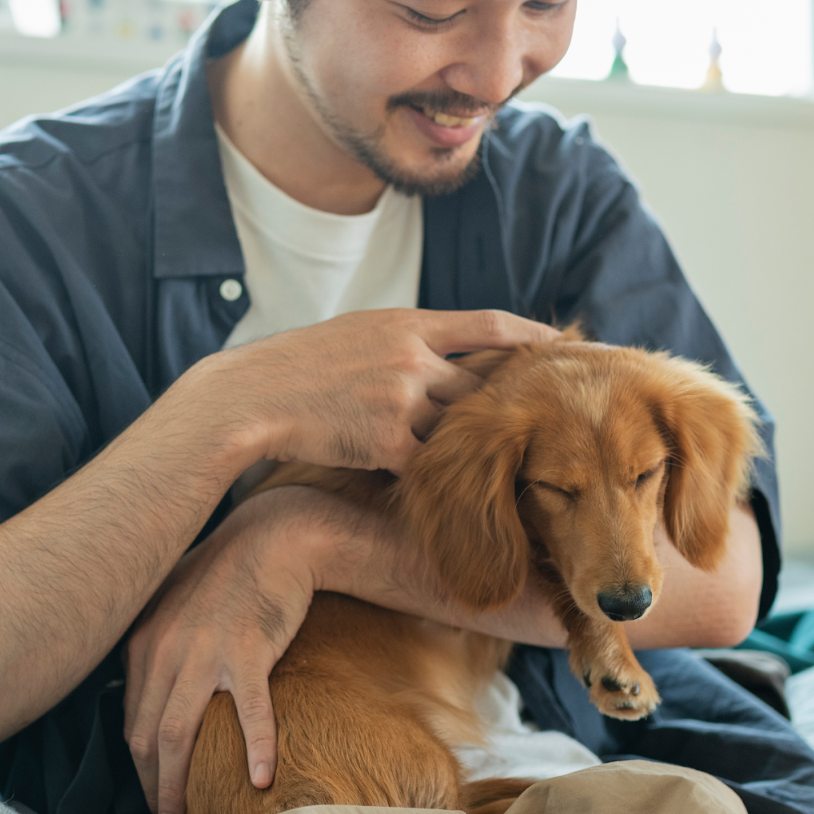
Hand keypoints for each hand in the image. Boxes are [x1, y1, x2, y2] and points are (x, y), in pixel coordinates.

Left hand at [124, 487, 336, 813]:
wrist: (277, 537)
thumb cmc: (230, 570)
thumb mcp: (175, 600)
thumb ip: (155, 638)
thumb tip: (143, 675)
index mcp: (143, 642)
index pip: (130, 719)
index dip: (137, 765)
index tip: (150, 793)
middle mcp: (163, 650)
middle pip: (145, 736)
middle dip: (150, 787)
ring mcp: (203, 653)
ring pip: (177, 736)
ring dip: (177, 786)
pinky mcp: (247, 652)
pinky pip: (248, 713)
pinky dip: (254, 749)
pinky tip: (258, 781)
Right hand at [186, 309, 560, 474]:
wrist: (250, 397)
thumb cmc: (297, 367)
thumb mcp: (356, 333)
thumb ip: (403, 341)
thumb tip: (441, 351)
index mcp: (406, 323)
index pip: (488, 324)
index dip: (532, 335)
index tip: (563, 344)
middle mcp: (412, 358)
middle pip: (484, 385)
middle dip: (512, 404)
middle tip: (551, 419)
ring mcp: (402, 400)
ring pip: (462, 427)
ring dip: (478, 446)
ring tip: (514, 464)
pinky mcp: (388, 444)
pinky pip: (432, 463)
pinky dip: (442, 475)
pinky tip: (458, 490)